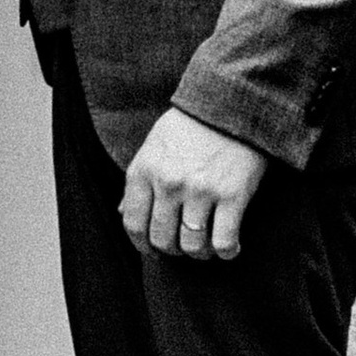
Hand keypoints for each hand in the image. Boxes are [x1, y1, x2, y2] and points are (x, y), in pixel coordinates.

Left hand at [120, 108, 269, 261]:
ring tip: (206, 247)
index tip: (153, 250)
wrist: (233, 102)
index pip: (133, 224)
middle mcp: (168, 183)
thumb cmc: (191, 125)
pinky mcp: (232, 195)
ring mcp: (200, 190)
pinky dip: (227, 252)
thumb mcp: (154, 146)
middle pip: (162, 240)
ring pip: (193, 246)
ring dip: (200, 254)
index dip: (142, 245)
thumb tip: (123, 212)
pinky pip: (224, 241)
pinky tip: (229, 247)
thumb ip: (138, 181)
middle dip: (172, 251)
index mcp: (145, 170)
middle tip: (183, 246)